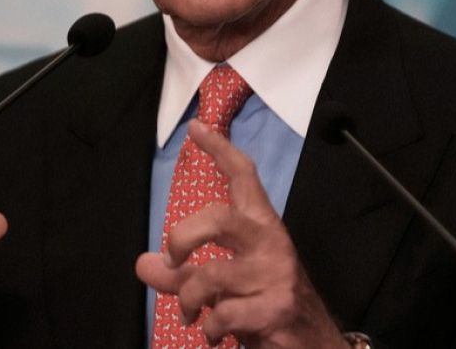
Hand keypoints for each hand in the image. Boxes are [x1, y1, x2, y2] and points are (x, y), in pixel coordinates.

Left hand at [136, 119, 348, 348]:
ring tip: (191, 316)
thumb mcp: (223, 286)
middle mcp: (270, 243)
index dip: (220, 150)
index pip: (244, 177)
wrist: (312, 344)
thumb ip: (183, 275)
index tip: (196, 128)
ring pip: (210, 275)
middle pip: (218, 218)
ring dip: (189, 301)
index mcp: (261, 227)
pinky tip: (214, 335)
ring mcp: (275, 274)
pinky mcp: (275, 308)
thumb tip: (143, 263)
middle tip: (173, 261)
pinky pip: (223, 314)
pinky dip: (209, 329)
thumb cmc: (265, 305)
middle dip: (182, 239)